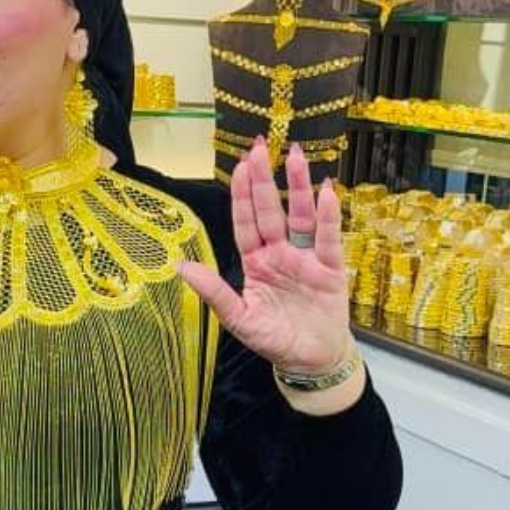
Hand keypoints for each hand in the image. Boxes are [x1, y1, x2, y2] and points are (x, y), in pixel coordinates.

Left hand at [179, 137, 350, 373]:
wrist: (312, 362)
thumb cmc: (274, 339)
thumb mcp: (239, 320)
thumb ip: (214, 293)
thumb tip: (180, 267)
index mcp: (255, 262)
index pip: (245, 222)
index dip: (242, 195)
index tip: (239, 167)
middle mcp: (279, 253)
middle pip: (270, 210)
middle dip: (265, 179)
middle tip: (261, 147)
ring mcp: (305, 258)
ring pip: (301, 216)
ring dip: (298, 187)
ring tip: (297, 156)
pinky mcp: (330, 269)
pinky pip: (328, 238)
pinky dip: (328, 216)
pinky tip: (326, 192)